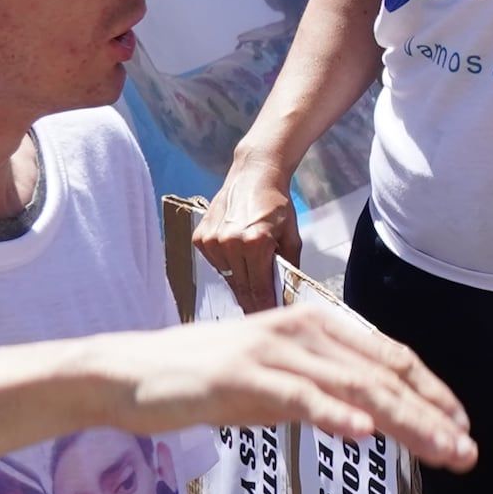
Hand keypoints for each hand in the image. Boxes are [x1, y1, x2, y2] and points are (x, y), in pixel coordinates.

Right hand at [94, 304, 477, 469]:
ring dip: (404, 420)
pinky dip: (334, 412)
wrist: (128, 374)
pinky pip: (297, 396)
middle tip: (467, 453)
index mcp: (316, 327)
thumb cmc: (204, 380)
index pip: (390, 359)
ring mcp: (272, 351)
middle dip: (431, 415)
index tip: (462, 428)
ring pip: (354, 386)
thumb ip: (324, 394)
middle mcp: (302, 331)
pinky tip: (364, 432)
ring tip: (439, 448)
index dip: (432, 393)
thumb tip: (374, 419)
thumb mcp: (276, 384)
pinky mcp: (240, 377)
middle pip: (383, 374)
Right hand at [191, 163, 301, 310]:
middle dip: (252, 302)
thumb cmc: (277, 205)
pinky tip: (236, 257)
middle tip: (259, 314)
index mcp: (256, 242)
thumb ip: (289, 267)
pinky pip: (215, 264)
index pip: (259, 288)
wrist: (255, 174)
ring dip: (238, 284)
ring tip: (250, 283)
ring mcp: (212, 240)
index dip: (264, 306)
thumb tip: (287, 295)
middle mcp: (230, 242)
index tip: (268, 319)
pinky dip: (226, 266)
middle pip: (241, 287)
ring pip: (227, 278)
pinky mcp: (200, 238)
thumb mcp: (292, 237)